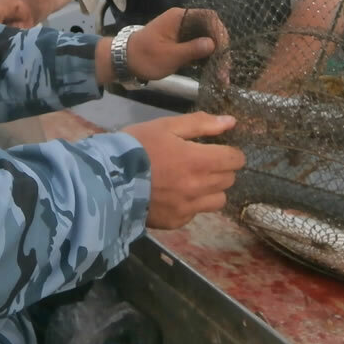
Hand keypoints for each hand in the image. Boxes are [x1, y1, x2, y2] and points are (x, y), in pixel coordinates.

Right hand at [124, 112, 244, 228]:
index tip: (218, 150)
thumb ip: (201, 124)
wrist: (107, 179)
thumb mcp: (166, 126)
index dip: (230, 152)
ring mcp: (188, 208)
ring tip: (192, 181)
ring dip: (212, 189)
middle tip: (201, 162)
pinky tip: (174, 195)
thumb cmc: (136, 146)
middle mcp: (199, 187)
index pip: (235, 159)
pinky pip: (195, 213)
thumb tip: (231, 121)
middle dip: (220, 169)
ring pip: (218, 200)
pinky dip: (190, 204)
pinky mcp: (176, 222)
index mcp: (199, 160)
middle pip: (229, 180)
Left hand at [126, 7, 227, 80]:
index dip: (220, 32)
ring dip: (215, 56)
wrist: (123, 62)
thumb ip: (192, 49)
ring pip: (206, 40)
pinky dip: (206, 59)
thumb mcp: (169, 56)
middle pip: (210, 30)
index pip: (208, 17)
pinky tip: (212, 72)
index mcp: (180, 18)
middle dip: (220, 49)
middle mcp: (183, 21)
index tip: (223, 51)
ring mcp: (182, 32)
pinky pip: (198, 47)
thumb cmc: (145, 57)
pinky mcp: (181, 43)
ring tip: (222, 76)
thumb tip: (214, 44)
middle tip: (225, 70)